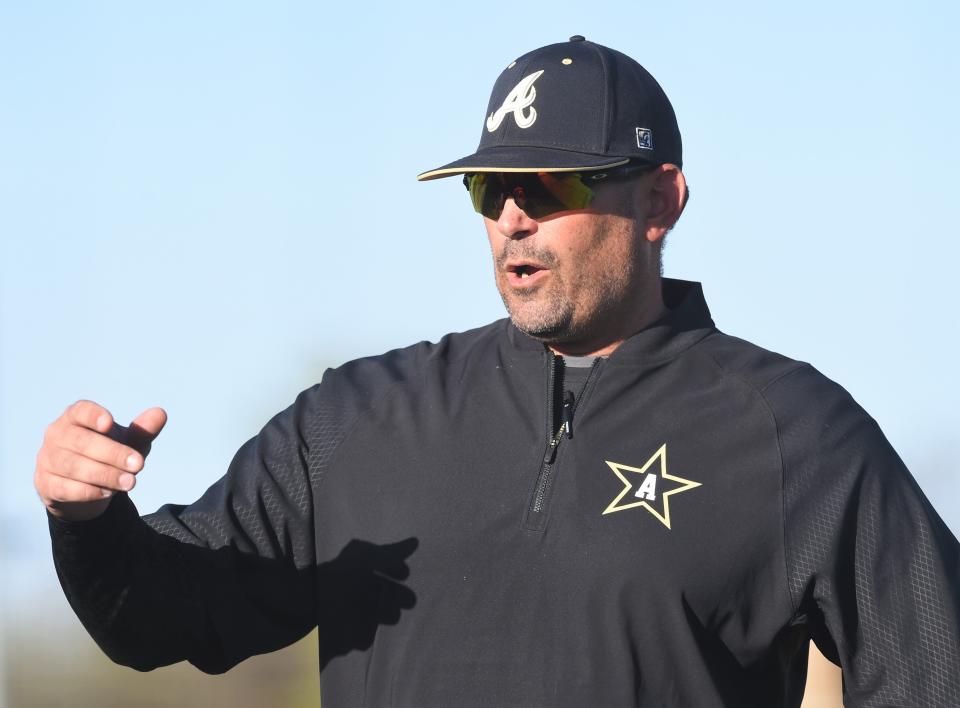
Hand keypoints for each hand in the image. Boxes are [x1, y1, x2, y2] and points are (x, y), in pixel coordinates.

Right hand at [35, 400, 167, 520]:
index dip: (93, 415)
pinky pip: (65, 488)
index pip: (80, 411)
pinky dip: (88, 491)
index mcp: (75, 417)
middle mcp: (57, 435)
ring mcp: (47, 459)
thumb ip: (142, 431)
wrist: (86, 488)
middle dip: (112, 453)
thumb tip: (161, 414)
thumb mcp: (128, 443)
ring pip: (73, 466)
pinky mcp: (45, 483)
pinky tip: (108, 493)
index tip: (109, 423)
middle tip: (139, 464)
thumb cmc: (108, 455)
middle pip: (81, 441)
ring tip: (130, 482)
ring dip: (104, 475)